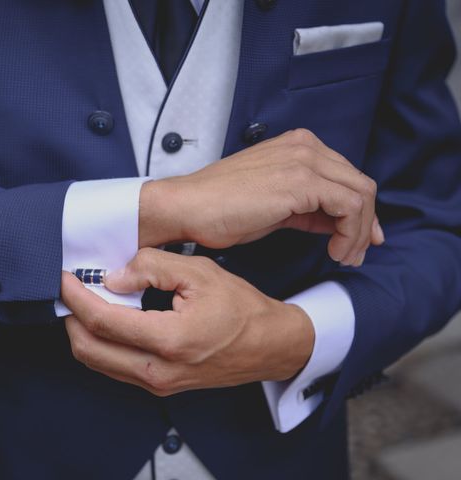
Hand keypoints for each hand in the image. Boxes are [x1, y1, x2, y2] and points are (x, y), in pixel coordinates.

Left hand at [61, 248, 314, 395]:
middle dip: (70, 317)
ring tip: (84, 302)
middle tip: (69, 290)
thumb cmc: (240, 309)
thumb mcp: (199, 273)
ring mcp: (158, 383)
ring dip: (82, 332)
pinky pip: (115, 368)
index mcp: (170, 340)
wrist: (269, 346)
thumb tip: (113, 277)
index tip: (65, 278)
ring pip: (98, 363)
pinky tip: (105, 321)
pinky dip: (100, 344)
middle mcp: (159, 370)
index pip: (103, 321)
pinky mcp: (160, 386)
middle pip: (89, 350)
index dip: (77, 297)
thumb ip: (153, 267)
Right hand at [139, 128, 383, 266]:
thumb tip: (334, 224)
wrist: (189, 207)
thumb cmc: (220, 209)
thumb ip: (307, 208)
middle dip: (365, 224)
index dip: (359, 212)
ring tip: (345, 258)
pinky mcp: (301, 181)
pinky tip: (334, 252)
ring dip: (359, 233)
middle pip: (360, 184)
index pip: (346, 176)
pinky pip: (349, 206)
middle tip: (355, 254)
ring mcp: (304, 161)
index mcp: (297, 146)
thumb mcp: (274, 206)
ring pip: (362, 195)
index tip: (358, 239)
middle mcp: (305, 147)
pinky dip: (351, 233)